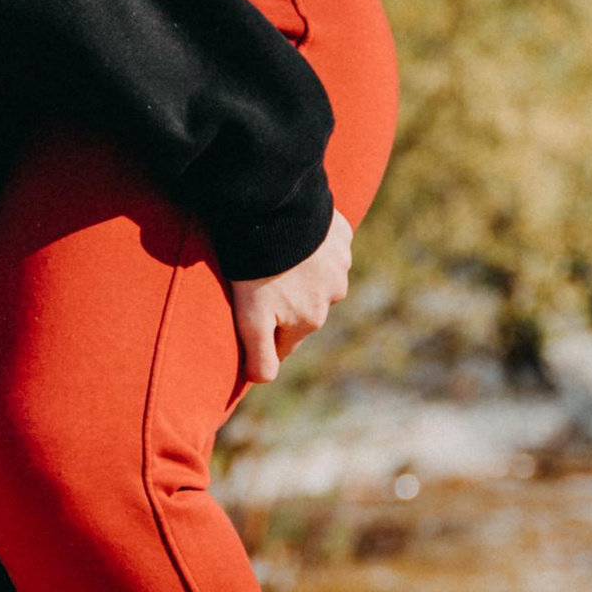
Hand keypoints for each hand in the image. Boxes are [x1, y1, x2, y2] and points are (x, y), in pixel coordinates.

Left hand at [230, 209, 351, 385]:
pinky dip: (310, 244)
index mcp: (310, 319)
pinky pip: (325, 246)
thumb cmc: (257, 268)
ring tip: (272, 256)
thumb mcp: (250, 318)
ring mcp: (341, 264)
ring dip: (300, 271)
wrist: (275, 210)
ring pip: (316, 276)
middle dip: (285, 302)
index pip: (286, 341)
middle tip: (257, 282)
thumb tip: (263, 381)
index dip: (266, 335)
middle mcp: (333, 296)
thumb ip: (259, 354)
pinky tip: (291, 235)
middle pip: (303, 308)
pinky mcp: (341, 235)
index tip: (251, 322)